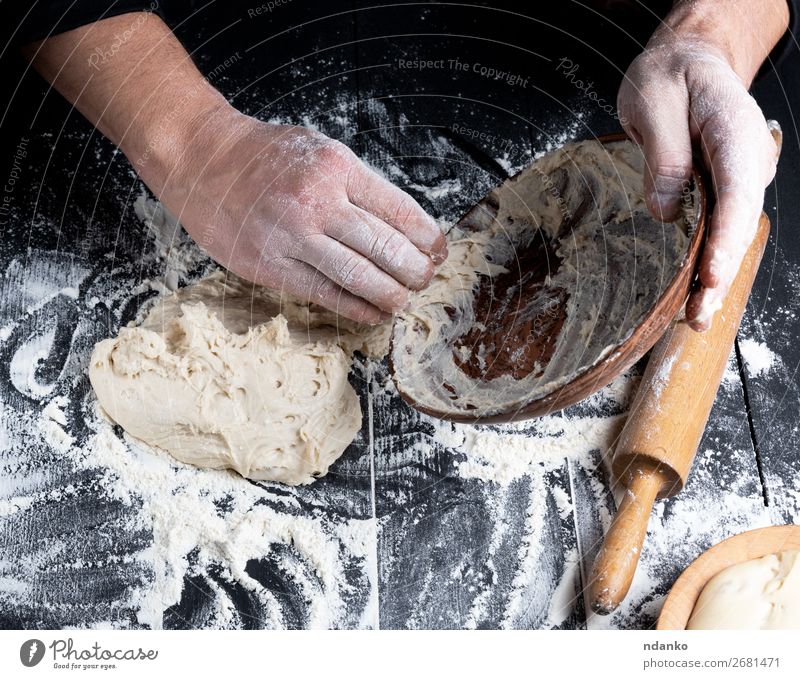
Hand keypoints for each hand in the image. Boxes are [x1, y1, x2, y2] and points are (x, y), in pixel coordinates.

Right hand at [161, 111, 445, 323]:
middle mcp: (317, 200)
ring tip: (404, 300)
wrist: (200, 157)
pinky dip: (355, 307)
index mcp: (337, 166)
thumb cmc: (265, 155)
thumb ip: (358, 186)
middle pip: (385, 247)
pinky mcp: (268, 265)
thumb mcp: (320, 150)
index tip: (438, 251)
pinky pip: (323, 293)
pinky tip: (372, 312)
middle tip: (424, 280)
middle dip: (415, 271)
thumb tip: (401, 228)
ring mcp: (290, 236)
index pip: (399, 211)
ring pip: (358, 276)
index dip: (428, 238)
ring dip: (390, 294)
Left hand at [618, 39, 779, 330]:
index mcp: (735, 132)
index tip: (710, 276)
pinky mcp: (722, 190)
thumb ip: (663, 154)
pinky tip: (696, 293)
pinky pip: (719, 229)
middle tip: (696, 315)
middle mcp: (746, 160)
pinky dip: (708, 262)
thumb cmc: (669, 77)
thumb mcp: (653, 102)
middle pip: (739, 224)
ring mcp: (738, 177)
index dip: (724, 240)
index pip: (737, 193)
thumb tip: (666, 209)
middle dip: (719, 274)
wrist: (687, 64)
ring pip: (731, 234)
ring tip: (695, 318)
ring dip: (715, 278)